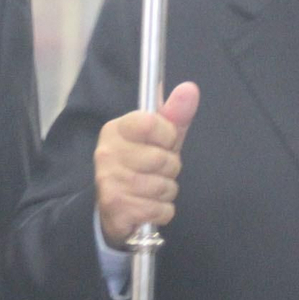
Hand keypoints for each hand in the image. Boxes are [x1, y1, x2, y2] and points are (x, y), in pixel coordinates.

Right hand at [95, 81, 199, 249]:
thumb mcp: (159, 139)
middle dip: (170, 169)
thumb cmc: (140, 167)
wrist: (114, 210)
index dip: (167, 136)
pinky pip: (161, 209)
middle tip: (155, 172)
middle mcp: (107, 153)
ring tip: (151, 190)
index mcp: (116, 130)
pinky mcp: (117, 207)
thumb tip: (190, 88)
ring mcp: (110, 181)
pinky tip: (148, 206)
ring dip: (166, 192)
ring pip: (164, 186)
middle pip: (163, 159)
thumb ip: (175, 115)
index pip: (151, 123)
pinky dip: (162, 211)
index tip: (161, 143)